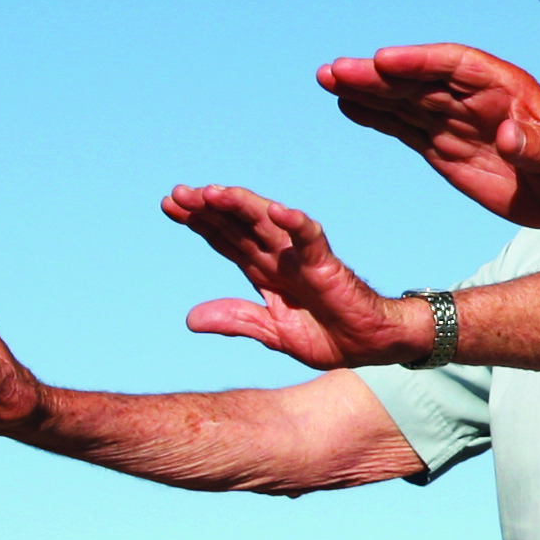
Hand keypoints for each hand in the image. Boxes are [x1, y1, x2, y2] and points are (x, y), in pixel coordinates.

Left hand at [164, 186, 419, 368]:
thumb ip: (237, 320)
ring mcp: (301, 258)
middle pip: (237, 225)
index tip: (169, 205)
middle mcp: (278, 258)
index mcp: (264, 272)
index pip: (224, 240)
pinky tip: (276, 210)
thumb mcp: (273, 334)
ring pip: (265, 223)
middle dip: (207, 208)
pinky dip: (295, 223)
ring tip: (210, 193)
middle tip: (178, 193)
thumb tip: (190, 319)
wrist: (371, 346)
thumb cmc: (329, 336)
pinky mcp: (326, 265)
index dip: (198, 222)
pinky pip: (309, 239)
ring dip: (239, 205)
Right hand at [319, 42, 539, 224]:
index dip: (419, 62)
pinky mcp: (445, 146)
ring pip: (405, 99)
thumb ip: (539, 147)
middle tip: (335, 71)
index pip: (456, 66)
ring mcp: (457, 120)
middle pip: (420, 79)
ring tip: (328, 79)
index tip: (383, 61)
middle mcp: (475, 98)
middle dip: (378, 75)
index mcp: (506, 89)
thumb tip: (511, 135)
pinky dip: (376, 115)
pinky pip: (405, 125)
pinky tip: (347, 104)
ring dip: (368, 90)